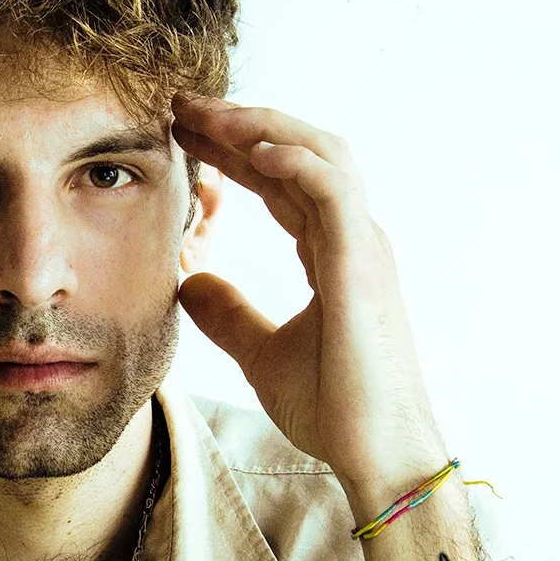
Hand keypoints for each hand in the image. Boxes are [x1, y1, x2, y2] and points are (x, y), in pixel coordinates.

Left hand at [169, 92, 444, 492]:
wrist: (377, 455)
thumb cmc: (335, 408)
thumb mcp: (262, 354)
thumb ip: (230, 315)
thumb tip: (188, 283)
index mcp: (332, 253)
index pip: (280, 181)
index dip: (234, 151)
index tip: (183, 132)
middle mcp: (352, 238)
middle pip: (295, 154)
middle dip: (240, 124)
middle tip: (182, 105)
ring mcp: (362, 246)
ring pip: (318, 155)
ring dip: (262, 128)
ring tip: (208, 115)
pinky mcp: (362, 264)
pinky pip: (333, 191)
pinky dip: (295, 162)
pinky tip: (251, 152)